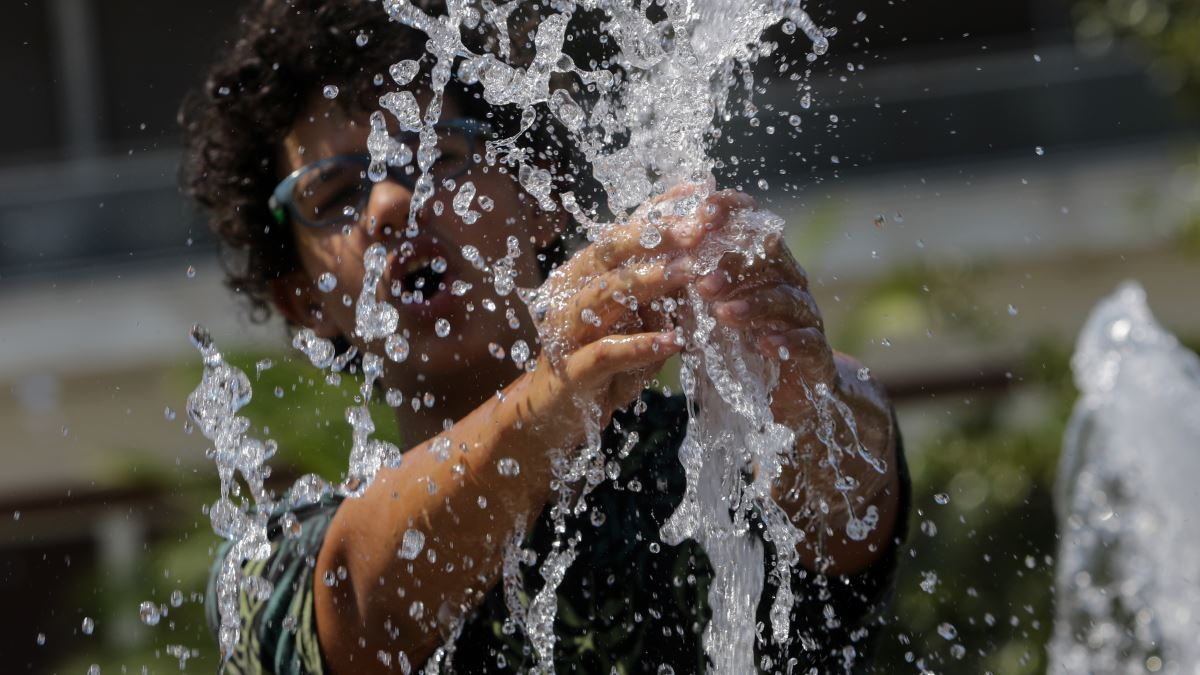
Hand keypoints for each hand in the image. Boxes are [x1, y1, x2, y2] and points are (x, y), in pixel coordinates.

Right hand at [516, 184, 752, 444]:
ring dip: (650, 280)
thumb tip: (705, 257)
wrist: (557, 414)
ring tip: (690, 273)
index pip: (624, 230)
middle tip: (698, 229)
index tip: (699, 193)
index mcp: (587, 272)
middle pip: (610, 250)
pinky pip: (605, 351)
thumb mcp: (637, 320)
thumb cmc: (604, 360)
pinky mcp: (572, 369)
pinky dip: (639, 345)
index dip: (659, 209)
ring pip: (607, 293)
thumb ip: (662, 292)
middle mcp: (571, 290)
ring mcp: (566, 328)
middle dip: (656, 235)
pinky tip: (671, 341)